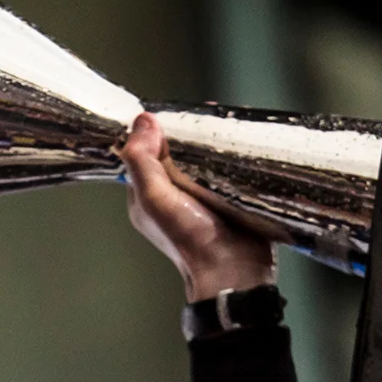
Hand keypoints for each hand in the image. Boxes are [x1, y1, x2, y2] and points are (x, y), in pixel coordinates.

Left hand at [121, 113, 275, 302]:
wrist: (235, 272)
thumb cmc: (192, 239)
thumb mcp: (156, 200)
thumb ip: (142, 162)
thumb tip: (143, 121)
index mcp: (146, 195)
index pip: (143, 151)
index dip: (154, 129)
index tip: (171, 111)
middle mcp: (170, 194)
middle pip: (174, 151)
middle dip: (187, 129)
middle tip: (206, 110)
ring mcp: (199, 196)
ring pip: (200, 157)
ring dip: (211, 138)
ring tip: (224, 118)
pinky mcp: (225, 197)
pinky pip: (223, 167)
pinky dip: (228, 152)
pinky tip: (238, 138)